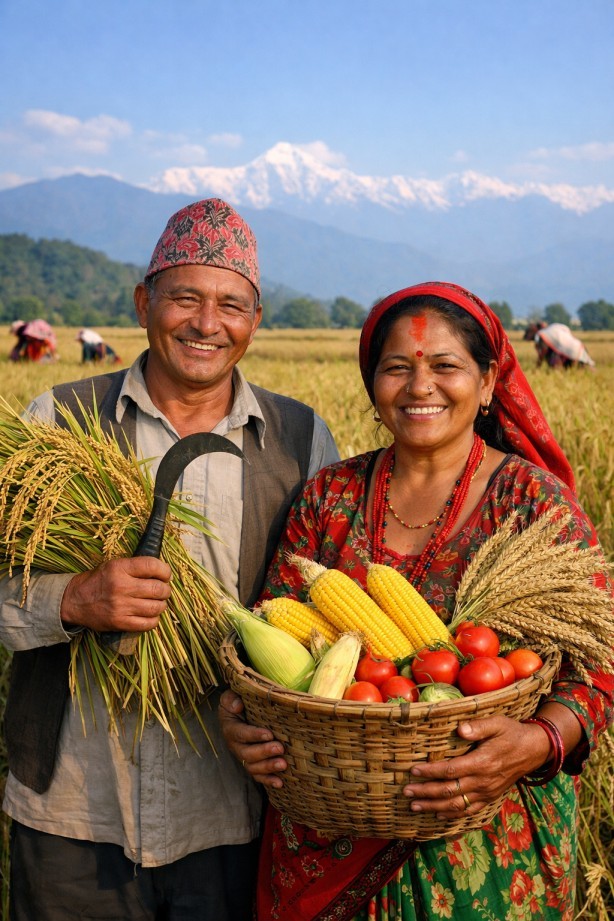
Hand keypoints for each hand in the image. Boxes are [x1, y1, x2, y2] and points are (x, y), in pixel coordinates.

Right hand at [60, 557, 171, 632]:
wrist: (75, 600)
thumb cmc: (99, 581)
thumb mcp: (114, 565)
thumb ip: (137, 567)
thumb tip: (164, 572)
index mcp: (120, 568)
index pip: (153, 566)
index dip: (165, 571)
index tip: (166, 575)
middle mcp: (121, 587)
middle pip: (158, 589)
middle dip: (165, 590)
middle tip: (162, 590)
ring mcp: (121, 607)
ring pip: (156, 607)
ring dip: (161, 605)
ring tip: (157, 602)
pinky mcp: (119, 623)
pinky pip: (148, 624)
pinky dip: (154, 619)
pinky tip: (150, 614)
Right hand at [218, 690, 286, 788]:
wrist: (239, 713)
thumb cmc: (238, 703)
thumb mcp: (230, 697)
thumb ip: (231, 699)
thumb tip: (237, 706)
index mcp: (231, 729)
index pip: (241, 734)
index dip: (254, 735)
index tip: (269, 734)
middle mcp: (235, 746)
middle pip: (247, 754)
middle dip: (264, 752)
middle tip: (280, 748)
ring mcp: (244, 757)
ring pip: (253, 767)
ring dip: (268, 768)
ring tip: (283, 764)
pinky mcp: (252, 764)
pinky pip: (258, 776)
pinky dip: (268, 781)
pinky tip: (280, 783)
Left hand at [403, 715, 551, 816]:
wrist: (534, 750)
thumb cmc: (512, 733)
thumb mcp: (497, 723)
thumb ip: (478, 727)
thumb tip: (460, 729)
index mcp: (482, 762)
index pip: (450, 770)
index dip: (430, 772)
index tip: (413, 771)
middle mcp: (483, 781)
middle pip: (449, 791)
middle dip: (425, 792)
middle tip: (406, 793)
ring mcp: (486, 792)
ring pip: (456, 805)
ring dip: (433, 807)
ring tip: (414, 807)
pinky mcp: (490, 797)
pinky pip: (469, 810)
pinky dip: (452, 815)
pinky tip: (438, 815)